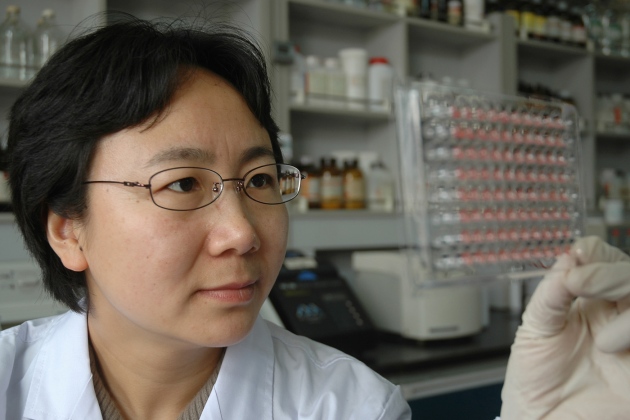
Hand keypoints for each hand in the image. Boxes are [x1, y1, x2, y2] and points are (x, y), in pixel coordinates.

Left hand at [501, 236, 629, 418]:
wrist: (538, 418)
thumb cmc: (535, 376)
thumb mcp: (535, 328)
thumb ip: (552, 293)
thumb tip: (569, 258)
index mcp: (590, 298)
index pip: (604, 257)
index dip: (595, 254)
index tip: (576, 261)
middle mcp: (617, 312)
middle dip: (612, 275)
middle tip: (580, 285)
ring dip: (629, 313)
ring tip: (603, 342)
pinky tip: (614, 348)